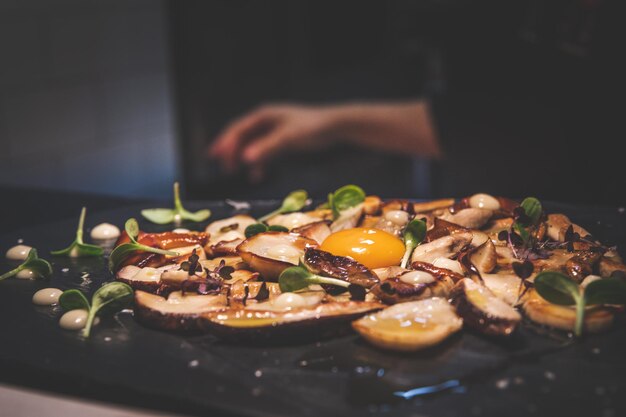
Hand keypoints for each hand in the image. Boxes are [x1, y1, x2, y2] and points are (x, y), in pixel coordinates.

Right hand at [208, 104, 335, 180]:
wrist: (336, 127)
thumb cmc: (312, 128)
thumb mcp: (288, 138)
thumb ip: (266, 148)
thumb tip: (245, 159)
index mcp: (264, 116)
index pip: (238, 129)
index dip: (225, 142)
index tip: (214, 156)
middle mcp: (267, 121)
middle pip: (242, 136)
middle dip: (231, 151)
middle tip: (222, 167)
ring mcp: (275, 131)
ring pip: (252, 145)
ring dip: (243, 158)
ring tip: (234, 172)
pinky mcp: (284, 140)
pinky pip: (264, 152)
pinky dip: (258, 163)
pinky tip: (257, 175)